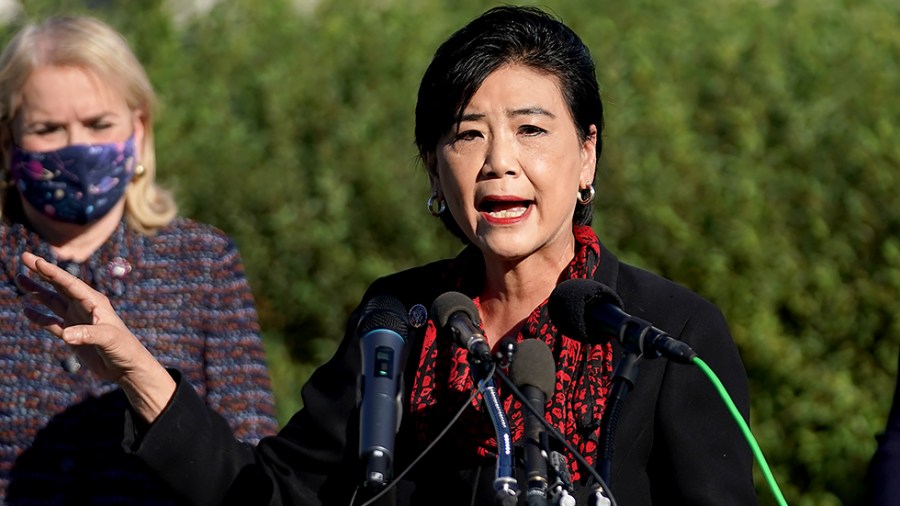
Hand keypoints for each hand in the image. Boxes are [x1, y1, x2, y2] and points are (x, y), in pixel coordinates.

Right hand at [18, 251, 175, 421]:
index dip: (53, 272)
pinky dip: (39, 316)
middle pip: (59, 286)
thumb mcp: (108, 339)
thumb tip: (65, 334)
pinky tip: (27, 310)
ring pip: (52, 301)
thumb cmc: (124, 348)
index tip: (37, 261)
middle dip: (42, 272)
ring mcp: (77, 320)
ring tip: (20, 278)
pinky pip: (51, 322)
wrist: (127, 367)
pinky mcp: (73, 335)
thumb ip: (88, 335)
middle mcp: (84, 307)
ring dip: (37, 291)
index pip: (70, 283)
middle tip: (25, 257)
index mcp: (94, 302)